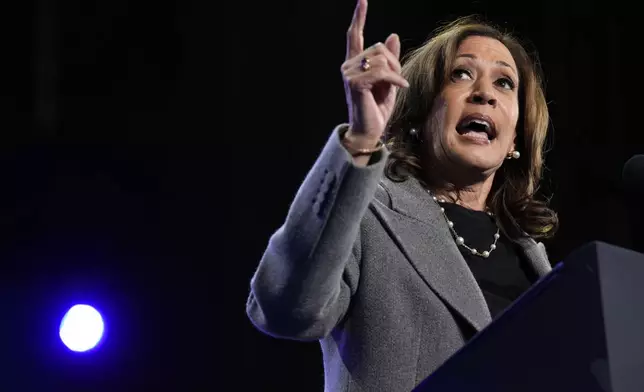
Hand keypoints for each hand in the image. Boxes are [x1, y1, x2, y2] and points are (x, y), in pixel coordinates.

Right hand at [341, 0, 407, 144]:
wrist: (369, 131)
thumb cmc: (377, 109)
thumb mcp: (389, 80)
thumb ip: (390, 59)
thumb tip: (392, 35)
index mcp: (354, 64)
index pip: (353, 36)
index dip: (359, 17)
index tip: (362, 1)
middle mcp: (348, 66)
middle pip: (378, 47)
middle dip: (394, 61)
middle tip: (398, 79)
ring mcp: (349, 74)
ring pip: (381, 59)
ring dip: (395, 71)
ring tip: (398, 86)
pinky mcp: (355, 84)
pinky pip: (382, 72)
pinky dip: (395, 79)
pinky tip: (402, 87)